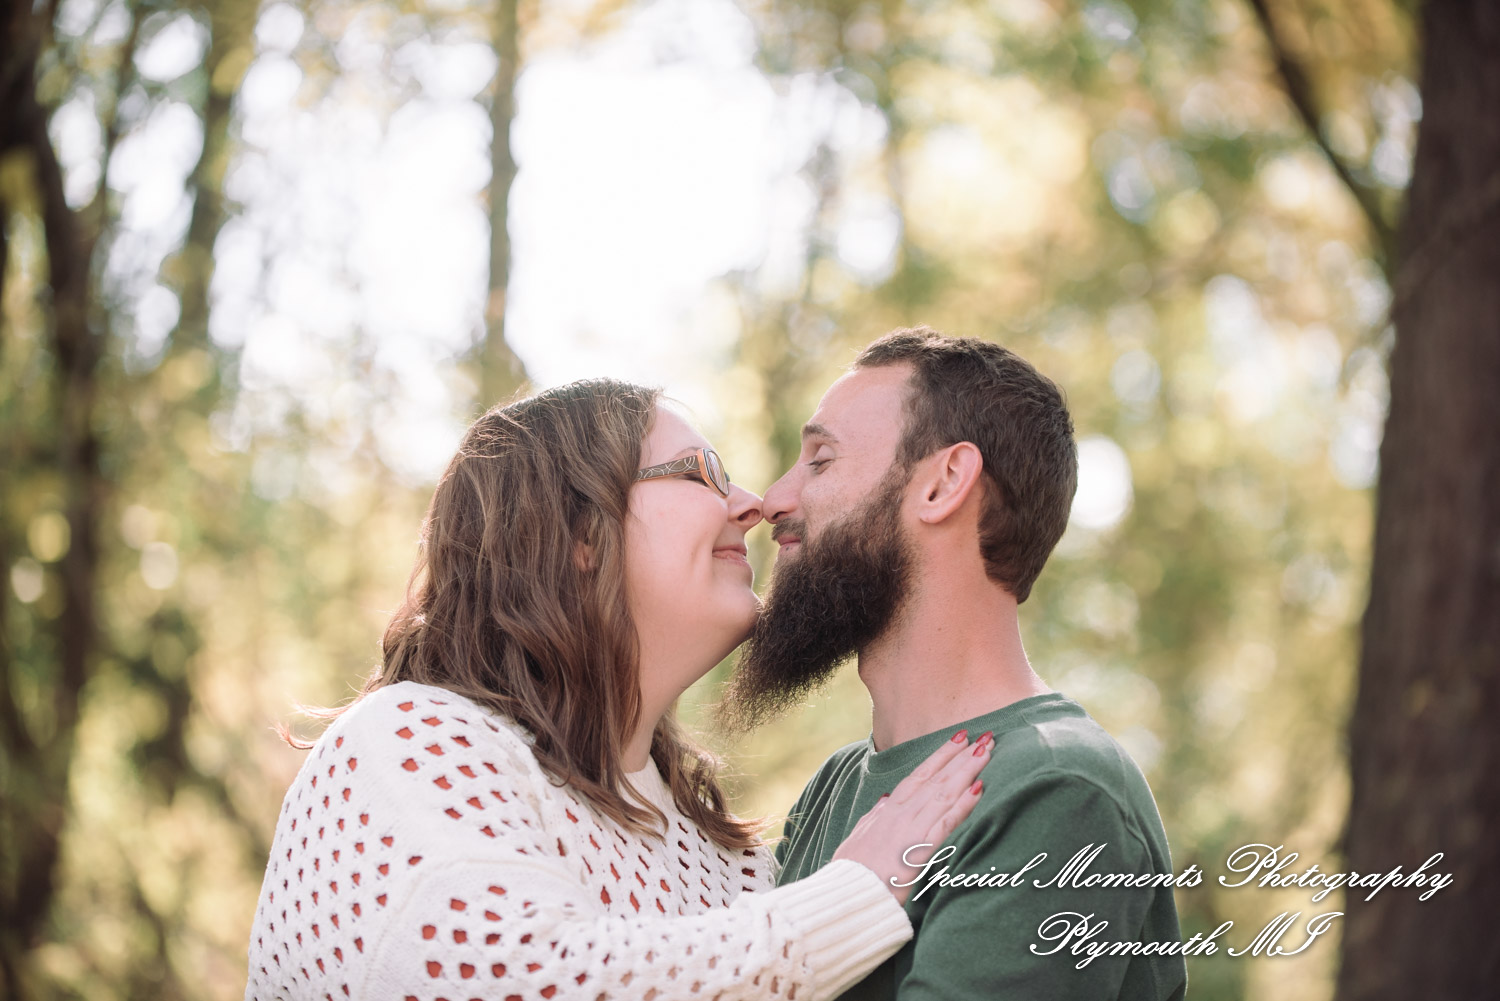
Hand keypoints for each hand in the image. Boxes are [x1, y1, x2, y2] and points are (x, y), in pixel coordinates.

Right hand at [831, 730, 991, 904]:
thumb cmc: (853, 871)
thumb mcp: (859, 837)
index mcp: (888, 810)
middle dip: (961, 756)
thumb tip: (886, 799)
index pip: (920, 775)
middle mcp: (902, 813)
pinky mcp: (921, 849)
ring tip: (988, 752)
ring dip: (968, 770)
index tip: (959, 738)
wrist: (850, 894)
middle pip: (937, 777)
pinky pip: (947, 821)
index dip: (941, 755)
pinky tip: (979, 789)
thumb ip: (874, 817)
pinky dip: (963, 804)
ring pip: (945, 792)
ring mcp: (912, 828)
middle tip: (985, 737)